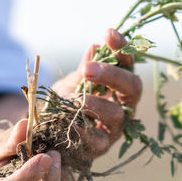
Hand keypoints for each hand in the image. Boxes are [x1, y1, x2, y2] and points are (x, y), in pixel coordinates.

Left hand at [52, 28, 141, 158]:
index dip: (122, 48)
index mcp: (119, 85)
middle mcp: (123, 105)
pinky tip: (70, 121)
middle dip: (112, 75)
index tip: (108, 33)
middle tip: (88, 69)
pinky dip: (83, 129)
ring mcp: (115, 128)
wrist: (49, 131)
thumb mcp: (72, 83)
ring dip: (95, 103)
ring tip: (74, 99)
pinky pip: (98, 140)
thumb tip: (95, 47)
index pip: (128, 64)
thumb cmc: (65, 103)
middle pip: (132, 87)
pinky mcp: (101, 147)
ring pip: (117, 114)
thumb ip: (85, 69)